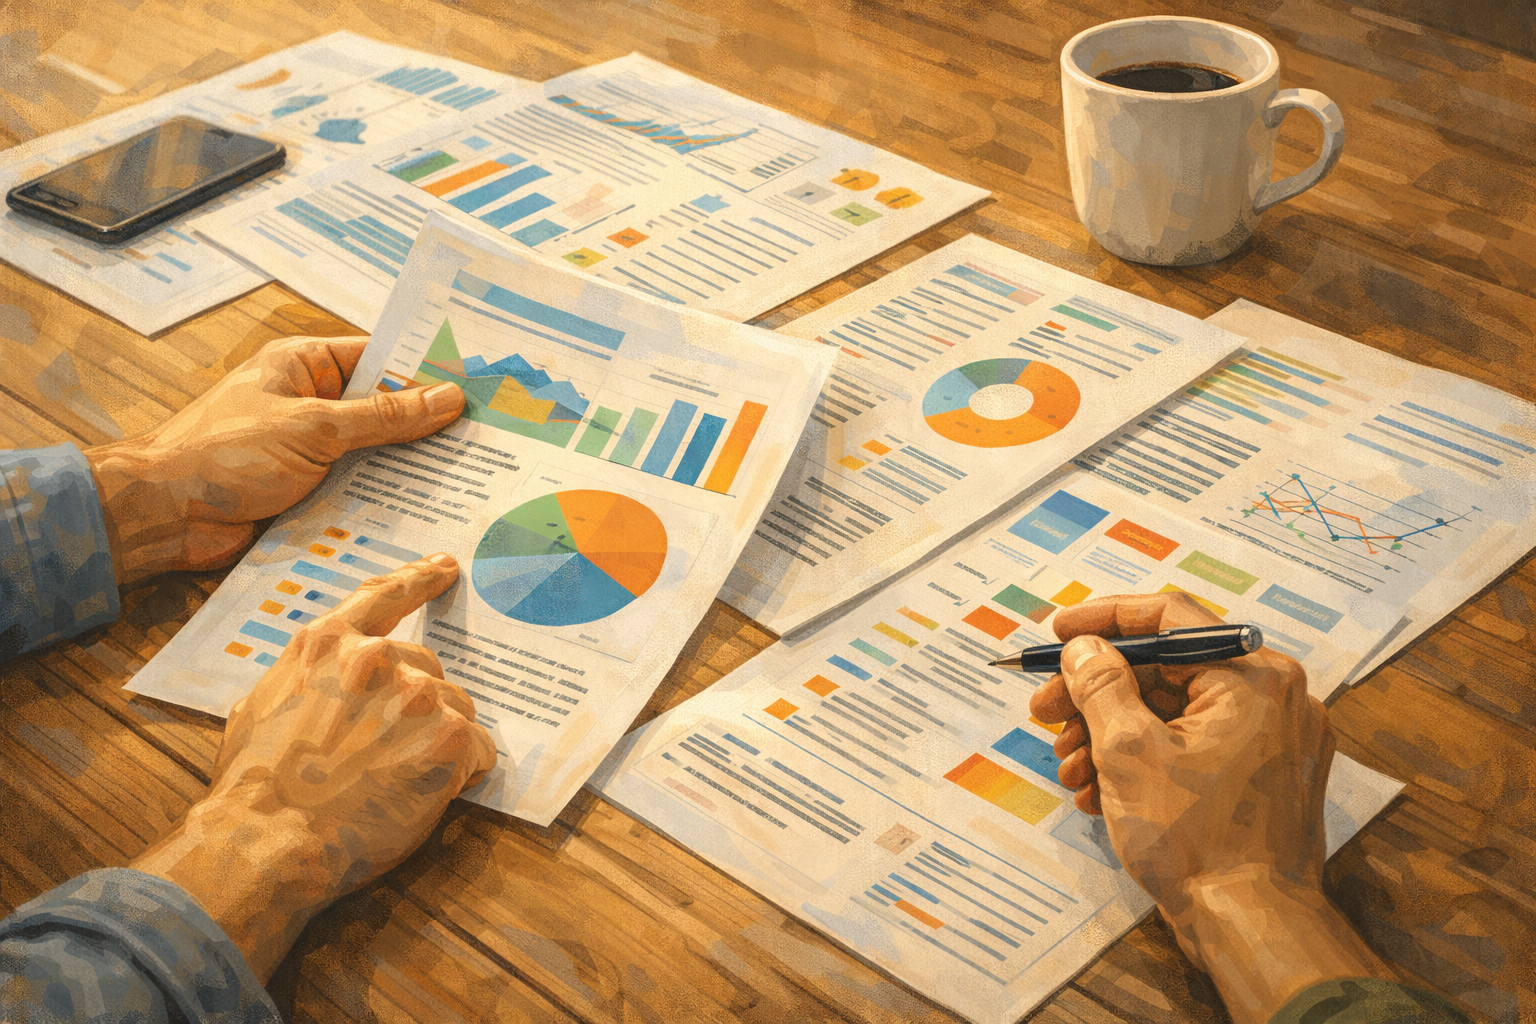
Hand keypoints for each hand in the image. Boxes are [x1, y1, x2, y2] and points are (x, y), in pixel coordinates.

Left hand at [83, 335, 463, 584]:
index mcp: (305, 366)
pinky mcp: (306, 492)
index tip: (477, 389)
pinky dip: (384, 501)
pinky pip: (357, 491)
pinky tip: (425, 513)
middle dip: (426, 428)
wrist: (162, 515)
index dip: (426, 373)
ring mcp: (308, 450)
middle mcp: (310, 403)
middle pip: (383, 411)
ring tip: (467, 480)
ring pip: (374, 456)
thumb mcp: (314, 428)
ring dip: (407, 470)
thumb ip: (384, 418)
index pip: (380, 360)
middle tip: (485, 441)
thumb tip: (447, 397)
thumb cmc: (221, 453)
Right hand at [130, 555, 496, 981]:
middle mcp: (375, 658)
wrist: (266, 840)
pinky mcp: (448, 737)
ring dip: (439, 741)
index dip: (419, 579)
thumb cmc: (254, 787)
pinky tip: (427, 793)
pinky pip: (478, 750)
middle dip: (417, 709)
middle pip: (427, 670)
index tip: (445, 567)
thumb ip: (305, 676)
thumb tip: (325, 681)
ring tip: (396, 782)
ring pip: (456, 709)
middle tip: (386, 755)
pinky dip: (462, 772)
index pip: (383, 597)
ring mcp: (416, 695)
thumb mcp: (258, 706)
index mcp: (327, 643)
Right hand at [1029, 593, 1391, 1023]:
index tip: (1058, 632)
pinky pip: (1193, 748)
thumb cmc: (1198, 839)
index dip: (1104, 620)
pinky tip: (1097, 791)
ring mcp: (1273, 742)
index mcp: (1254, 677)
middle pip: (1166, 669)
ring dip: (1110, 733)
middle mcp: (1275, 699)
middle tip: (1044, 711)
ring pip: (1173, 713)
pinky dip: (1143, 760)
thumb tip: (1084, 647)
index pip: (1171, 617)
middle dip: (1096, 693)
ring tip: (1068, 767)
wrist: (1251, 927)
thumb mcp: (1129, 751)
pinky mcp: (1262, 779)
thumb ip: (1100, 685)